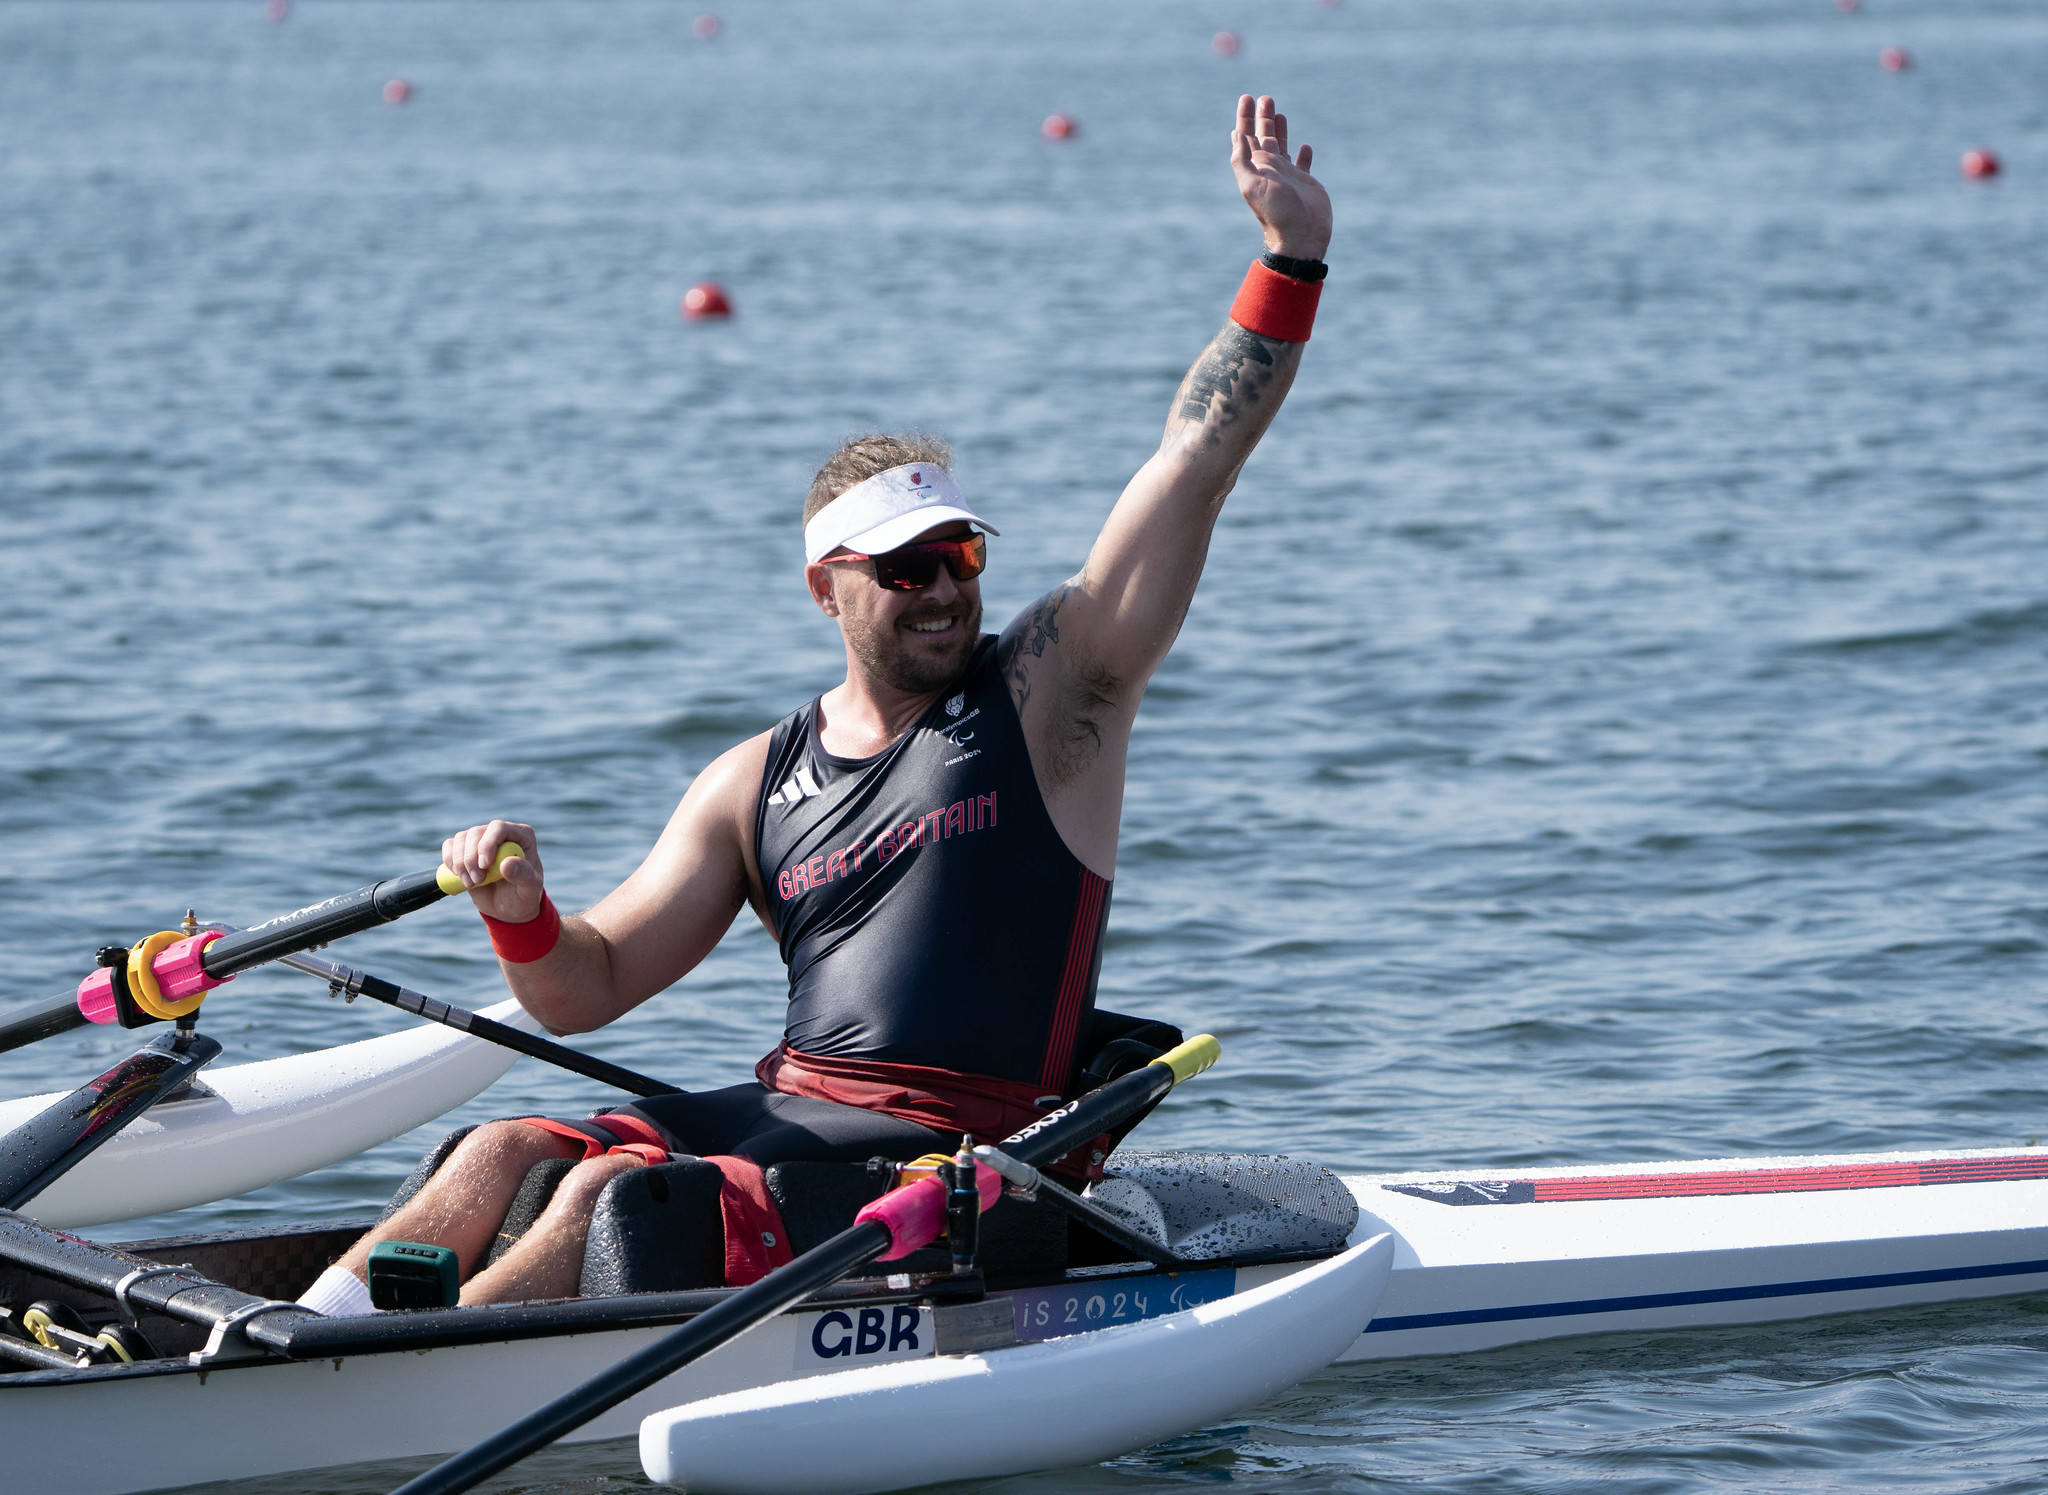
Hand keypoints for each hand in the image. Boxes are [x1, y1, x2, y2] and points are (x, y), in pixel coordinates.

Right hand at [442, 819, 545, 922]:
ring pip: (461, 838)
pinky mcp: (465, 849)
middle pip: (476, 832)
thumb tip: (507, 863)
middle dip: (471, 858)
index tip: (484, 866)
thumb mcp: (530, 889)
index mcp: (522, 836)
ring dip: (460, 863)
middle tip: (478, 881)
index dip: (487, 844)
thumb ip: (523, 875)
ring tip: (471, 883)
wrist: (509, 907)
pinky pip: (450, 845)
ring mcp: (481, 839)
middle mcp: (500, 833)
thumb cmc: (523, 895)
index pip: (498, 828)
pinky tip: (460, 876)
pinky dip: (450, 861)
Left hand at [1230, 95, 1330, 261]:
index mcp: (1256, 166)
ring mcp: (1288, 175)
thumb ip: (1242, 161)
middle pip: (1263, 136)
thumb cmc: (1277, 212)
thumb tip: (1236, 136)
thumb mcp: (1252, 186)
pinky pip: (1302, 164)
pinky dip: (1303, 154)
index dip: (1245, 118)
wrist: (1301, 236)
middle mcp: (1270, 168)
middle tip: (1264, 98)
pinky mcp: (1305, 183)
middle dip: (1262, 117)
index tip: (1246, 98)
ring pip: (1282, 145)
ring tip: (1279, 112)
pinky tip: (1304, 146)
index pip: (1247, 136)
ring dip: (1279, 129)